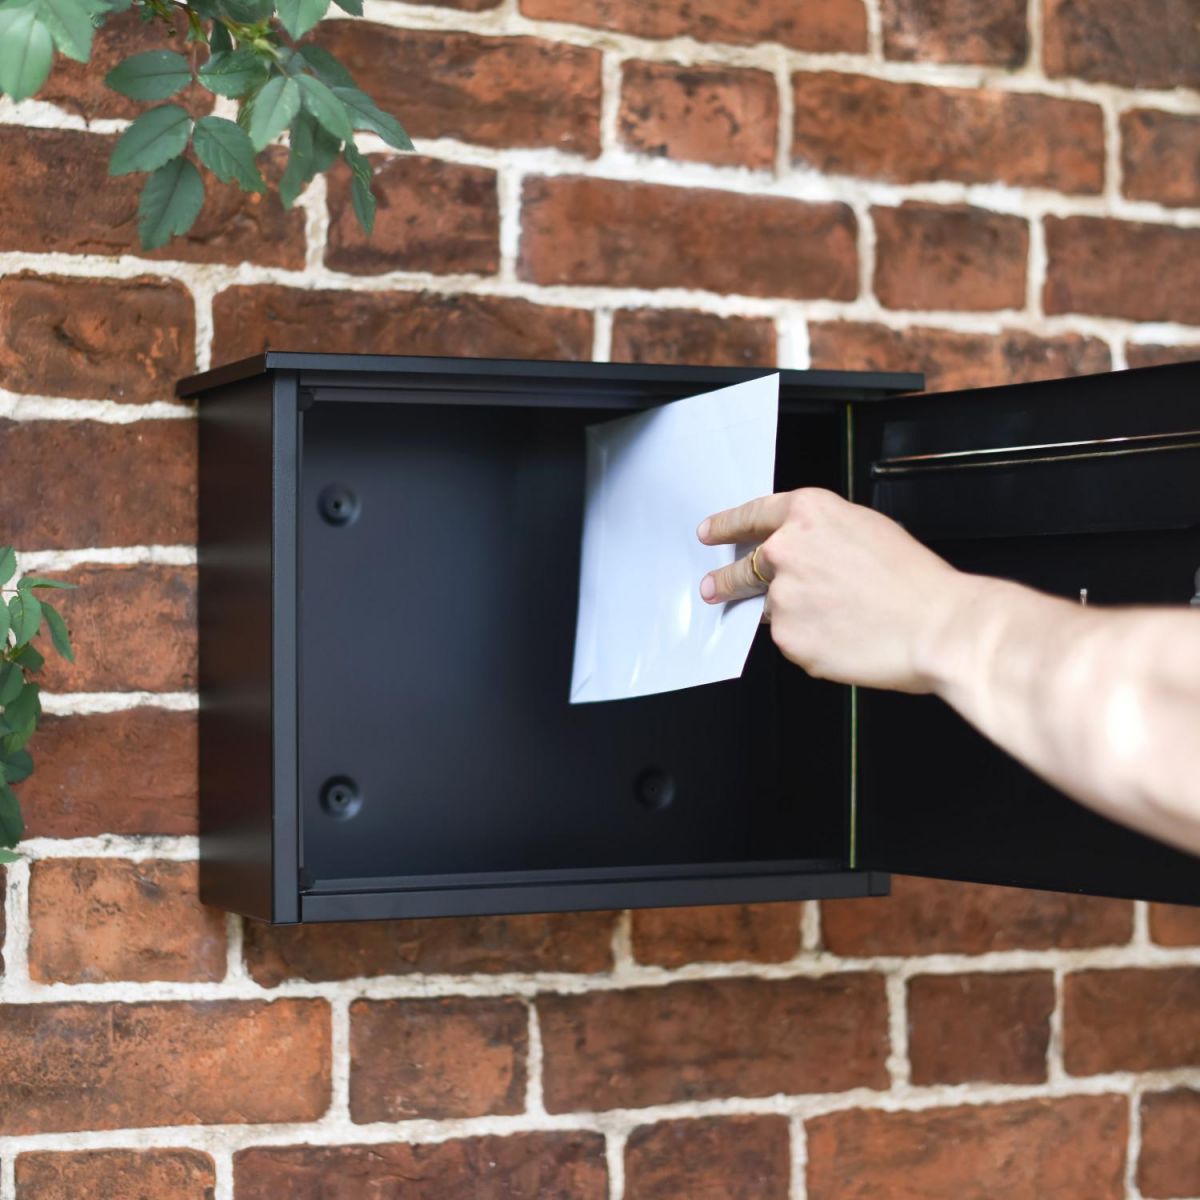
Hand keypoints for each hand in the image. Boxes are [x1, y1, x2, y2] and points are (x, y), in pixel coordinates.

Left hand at [697, 488, 967, 692]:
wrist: (935, 626)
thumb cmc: (914, 581)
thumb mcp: (866, 530)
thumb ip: (822, 537)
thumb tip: (806, 554)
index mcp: (808, 513)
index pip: (752, 516)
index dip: (726, 525)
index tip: (709, 532)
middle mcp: (786, 550)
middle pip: (743, 567)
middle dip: (725, 580)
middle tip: (714, 587)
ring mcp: (783, 596)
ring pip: (772, 607)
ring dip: (791, 614)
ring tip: (832, 620)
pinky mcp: (788, 637)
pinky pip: (791, 640)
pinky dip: (811, 642)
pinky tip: (844, 638)